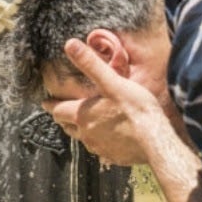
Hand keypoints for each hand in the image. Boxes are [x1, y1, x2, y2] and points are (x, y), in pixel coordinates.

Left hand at [42, 39, 168, 165]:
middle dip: (65, 119)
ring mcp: (99, 148)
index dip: (51, 105)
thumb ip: (90, 64)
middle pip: (68, 127)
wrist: (155, 141)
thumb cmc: (135, 110)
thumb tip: (70, 44)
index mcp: (83, 115)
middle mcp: (86, 134)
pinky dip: (101, 143)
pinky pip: (101, 151)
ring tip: (86, 124)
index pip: (58, 110)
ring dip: (82, 131)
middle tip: (63, 113)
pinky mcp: (113, 157)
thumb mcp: (112, 82)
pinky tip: (109, 140)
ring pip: (84, 139)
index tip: (46, 103)